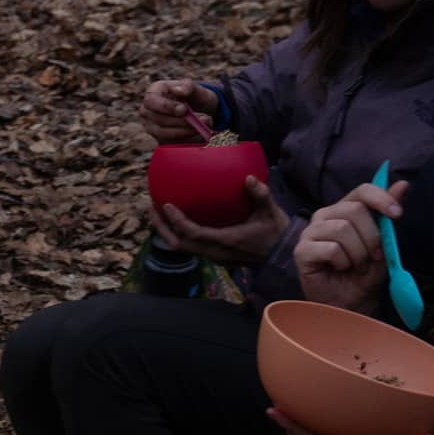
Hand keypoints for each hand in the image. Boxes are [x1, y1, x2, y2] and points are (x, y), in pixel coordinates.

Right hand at [141, 79, 218, 143]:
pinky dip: (186, 139)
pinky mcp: (159, 139)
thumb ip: (187, 86)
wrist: (198, 110)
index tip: (183, 109)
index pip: (151, 101)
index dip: (166, 107)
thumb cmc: (193, 96)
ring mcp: (151, 127)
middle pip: (159, 120)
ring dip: (186, 131)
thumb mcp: (194, 88)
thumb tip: (178, 90)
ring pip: (164, 133)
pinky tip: (198, 132)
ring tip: (204, 125)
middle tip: (203, 118)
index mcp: (152, 94)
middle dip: (181, 121)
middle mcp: (147, 112)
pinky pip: (170, 143)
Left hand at [152, 177, 290, 266]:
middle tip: (152, 206)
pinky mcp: (213, 255)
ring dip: (167, 231)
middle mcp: (214, 252)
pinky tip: (176, 218)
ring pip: (182, 247)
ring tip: (158, 212)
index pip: (194, 234)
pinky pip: (189, 246)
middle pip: (178, 244)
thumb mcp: (271, 212)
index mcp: (226, 241)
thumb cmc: (276, 232)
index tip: (166, 205)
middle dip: (162, 227)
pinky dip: (178, 233)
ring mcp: (213, 256)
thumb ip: (260, 194)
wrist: (281, 256)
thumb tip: (248, 178)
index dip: (177, 221)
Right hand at [294, 179, 411, 315]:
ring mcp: (310, 233)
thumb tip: (403, 184)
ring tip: (356, 266)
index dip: (380, 198)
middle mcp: (324, 216)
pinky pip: (331, 249)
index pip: (361, 191)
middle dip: (372, 237)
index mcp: (343, 209)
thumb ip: (388, 215)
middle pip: (354, 210)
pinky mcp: (301, 251)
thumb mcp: (384, 242)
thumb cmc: (365, 272)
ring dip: (358, 253)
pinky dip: (343, 262)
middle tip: (373, 256)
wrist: (352, 301)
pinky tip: (339, 269)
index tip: (397, 214)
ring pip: (343, 229)